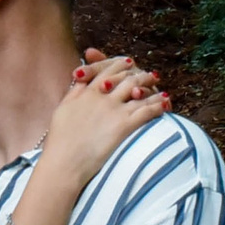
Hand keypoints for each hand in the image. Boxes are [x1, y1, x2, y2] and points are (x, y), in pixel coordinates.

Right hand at [47, 52, 166, 178]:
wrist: (65, 161)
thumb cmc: (60, 140)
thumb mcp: (63, 109)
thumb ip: (74, 92)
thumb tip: (81, 80)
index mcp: (87, 92)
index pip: (107, 70)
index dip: (120, 65)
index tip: (129, 63)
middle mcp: (102, 97)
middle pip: (126, 79)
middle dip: (141, 75)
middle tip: (152, 75)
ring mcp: (114, 110)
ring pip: (139, 92)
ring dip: (153, 89)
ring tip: (162, 89)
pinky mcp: (124, 125)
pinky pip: (146, 111)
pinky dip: (157, 106)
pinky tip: (165, 105)